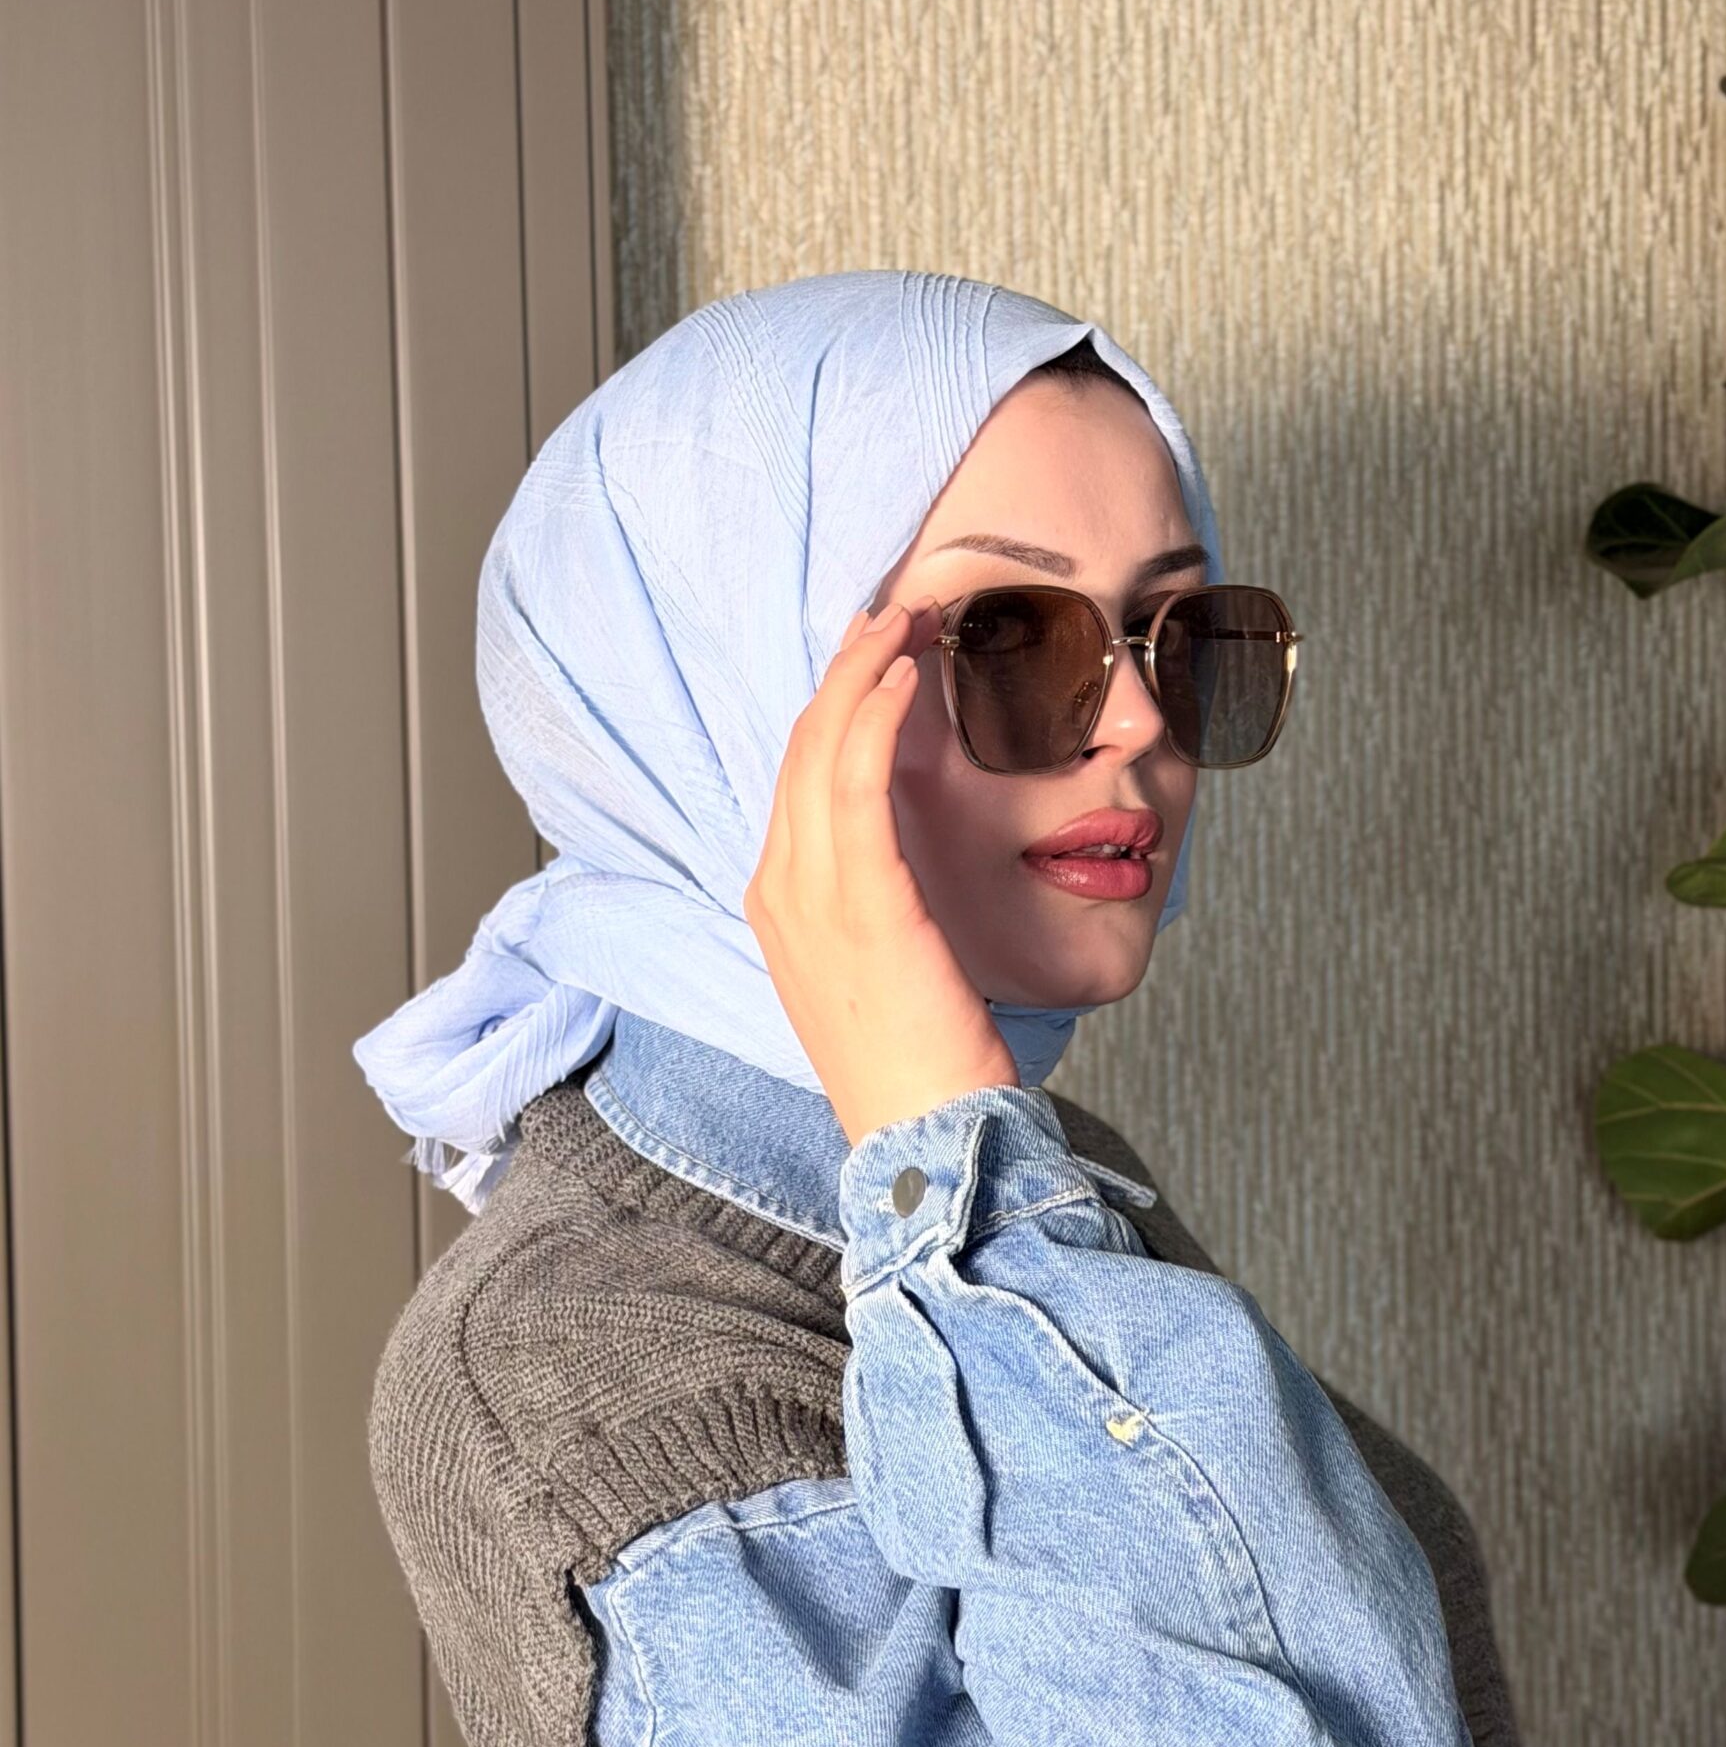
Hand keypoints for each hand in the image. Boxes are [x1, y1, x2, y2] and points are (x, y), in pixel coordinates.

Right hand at [744, 598, 1021, 1148]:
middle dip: (848, 665)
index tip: (880, 653)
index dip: (835, 702)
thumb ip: (876, 906)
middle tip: (899, 609)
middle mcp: (780, 890)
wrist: (923, 1138)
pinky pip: (856, 782)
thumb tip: (909, 864)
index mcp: (780, 905)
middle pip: (799, 745)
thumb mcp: (881, 970)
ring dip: (866, 669)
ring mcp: (810, 896)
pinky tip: (910, 677)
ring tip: (912, 618)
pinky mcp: (861, 901)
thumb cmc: (919, 1062)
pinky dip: (878, 718)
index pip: (797, 776)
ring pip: (821, 748)